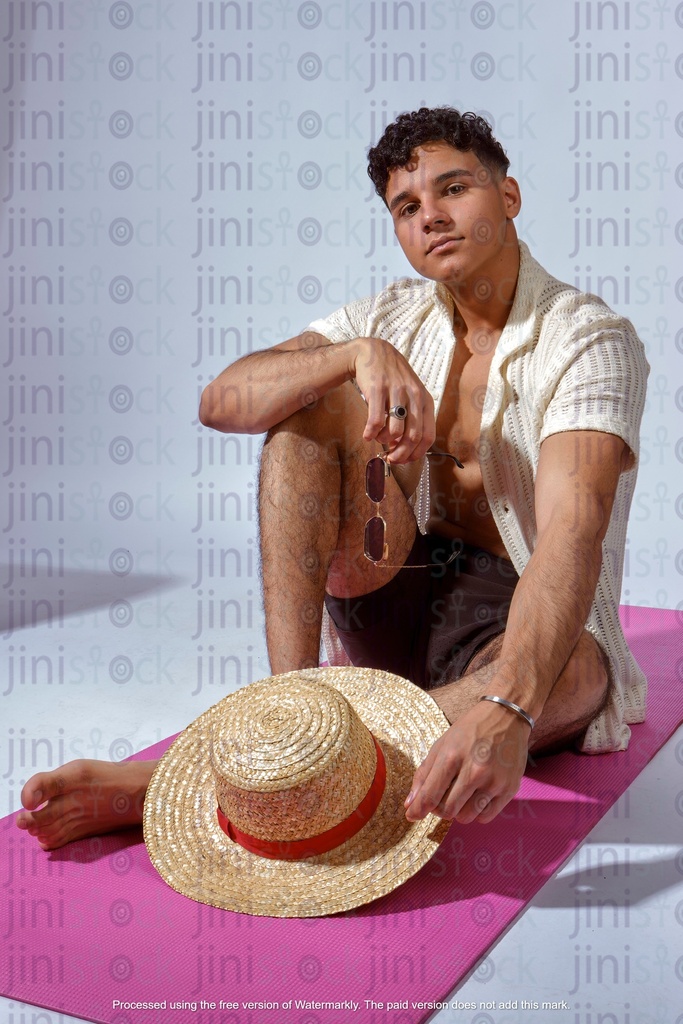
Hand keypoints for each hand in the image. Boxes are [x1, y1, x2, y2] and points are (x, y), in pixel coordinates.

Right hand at [352, 337, 434, 462]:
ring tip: (377, 438)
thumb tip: (406, 448)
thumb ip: (412, 418)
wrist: (373, 352)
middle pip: (412, 437)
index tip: (404, 460)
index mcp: (425, 400)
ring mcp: (396, 391)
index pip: (428, 436)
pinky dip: (370, 433)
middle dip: (400, 454)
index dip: (416, 454)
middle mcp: (414, 395)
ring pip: (394, 431)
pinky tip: (367, 435)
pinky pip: (375, 421)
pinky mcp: (378, 389)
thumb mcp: (410, 394)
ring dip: (384, 441)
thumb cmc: (392, 379)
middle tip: (390, 458)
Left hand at [404, 700, 529, 824]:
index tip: (412, 815)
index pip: (430, 795)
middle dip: (439, 809)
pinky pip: (485, 817)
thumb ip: (424, 775)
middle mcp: (474, 770)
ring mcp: (494, 781)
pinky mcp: (509, 788)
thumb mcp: (442, 745)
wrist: (506, 716)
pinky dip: (476, 812)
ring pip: (466, 817)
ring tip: (460, 796)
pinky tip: (475, 797)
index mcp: (452, 756)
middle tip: (441, 798)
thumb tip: (410, 806)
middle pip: (447, 811)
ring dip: (458, 812)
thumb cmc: (469, 731)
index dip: (418, 810)